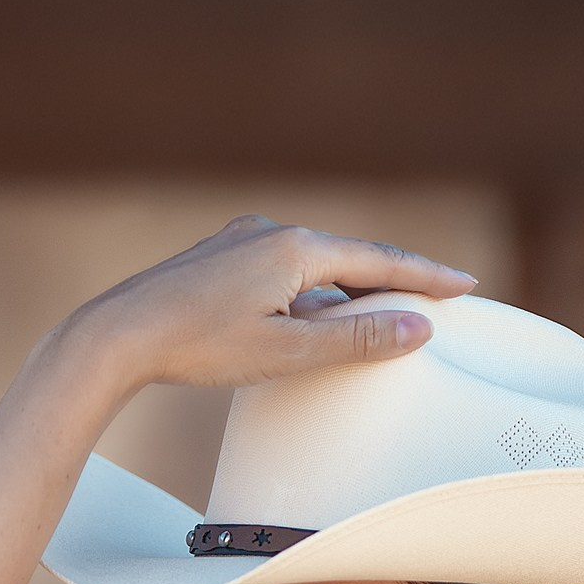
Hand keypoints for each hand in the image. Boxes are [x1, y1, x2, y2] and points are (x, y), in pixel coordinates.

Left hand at [63, 215, 477, 393]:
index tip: (465, 285)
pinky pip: (282, 272)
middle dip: (391, 280)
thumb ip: (355, 341)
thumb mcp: (287, 351)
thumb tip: (418, 327)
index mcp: (296, 248)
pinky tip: (306, 317)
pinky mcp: (218, 261)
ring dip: (347, 291)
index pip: (379, 261)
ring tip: (376, 316)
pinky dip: (309, 292)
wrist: (118, 335)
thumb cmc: (197, 345)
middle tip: (435, 295)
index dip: (426, 276)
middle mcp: (271, 232)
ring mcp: (240, 242)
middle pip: (349, 258)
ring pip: (313, 267)